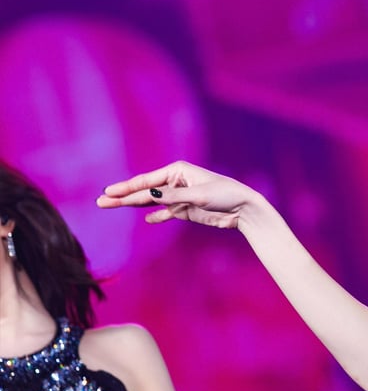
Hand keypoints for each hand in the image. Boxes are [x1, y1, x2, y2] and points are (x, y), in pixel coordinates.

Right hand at [97, 161, 259, 229]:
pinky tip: (148, 219)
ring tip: (111, 206)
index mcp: (178, 171)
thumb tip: (150, 194)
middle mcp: (176, 182)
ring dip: (133, 205)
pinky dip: (157, 216)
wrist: (245, 209)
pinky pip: (166, 213)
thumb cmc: (226, 195)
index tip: (107, 192)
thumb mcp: (199, 196)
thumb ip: (173, 197)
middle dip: (122, 196)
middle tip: (100, 201)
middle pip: (144, 190)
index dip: (125, 187)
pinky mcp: (186, 210)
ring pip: (151, 201)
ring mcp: (180, 197)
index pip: (146, 180)